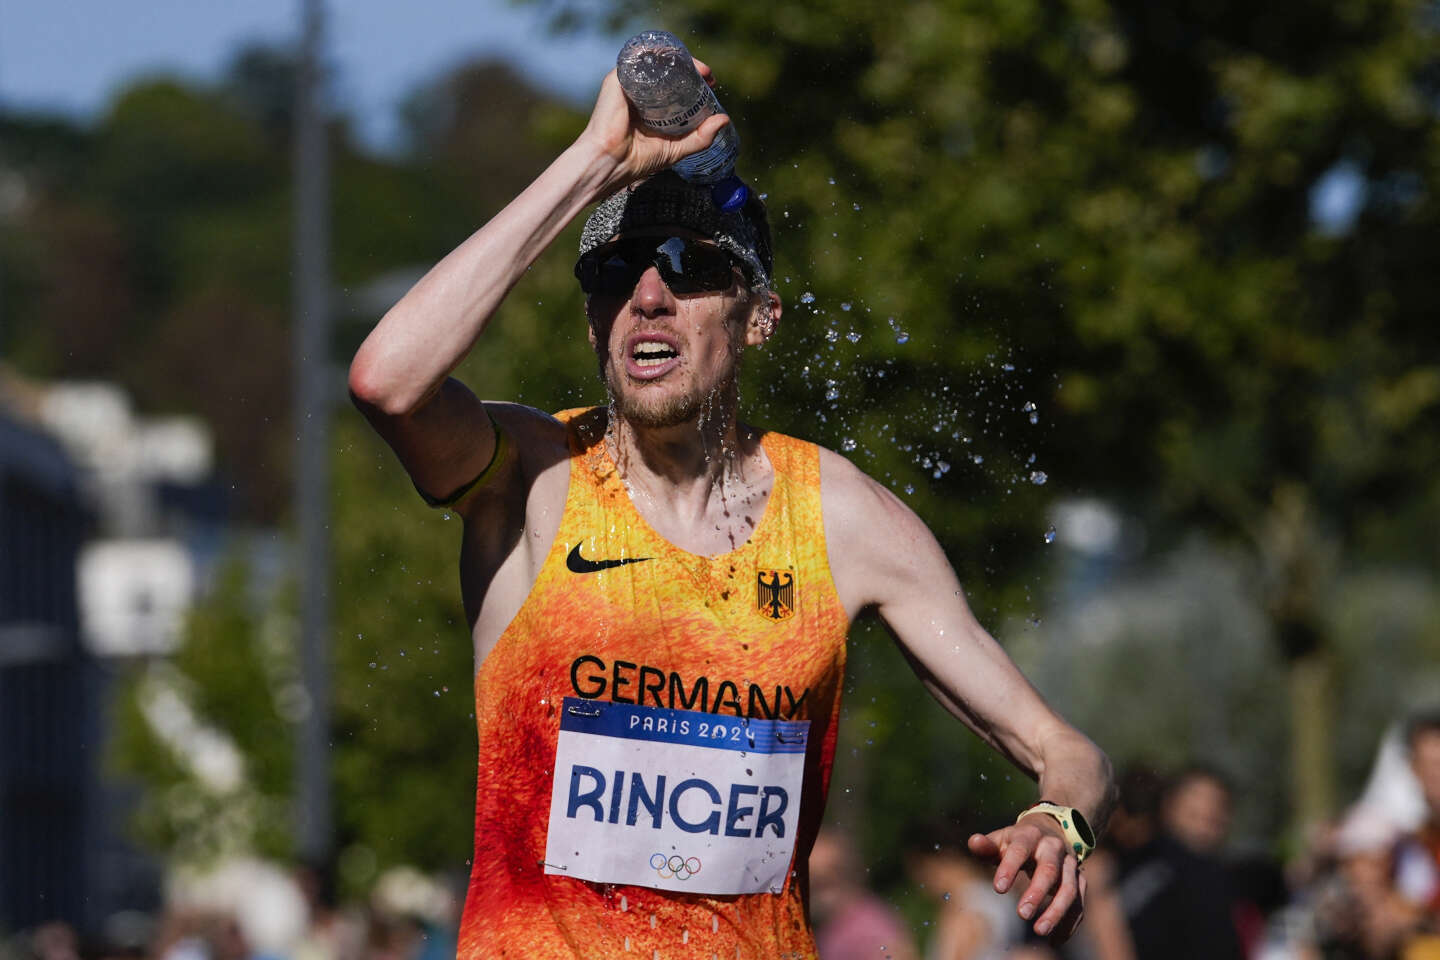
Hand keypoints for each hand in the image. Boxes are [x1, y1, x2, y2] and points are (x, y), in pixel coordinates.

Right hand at [577, 60, 731, 193]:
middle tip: (707, 75)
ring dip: (679, 60)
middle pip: (667, 72)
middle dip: (691, 69)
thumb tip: (724, 120)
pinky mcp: (617, 79)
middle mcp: (639, 92)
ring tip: (698, 69)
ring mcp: (628, 84)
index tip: (710, 82)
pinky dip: (659, 56)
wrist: (612, 163)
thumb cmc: (638, 160)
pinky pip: (640, 59)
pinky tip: (676, 60)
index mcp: (650, 107)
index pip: (675, 86)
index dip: (694, 81)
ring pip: (656, 62)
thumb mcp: (677, 148)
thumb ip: (700, 137)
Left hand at [967, 815, 1085, 942]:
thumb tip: (974, 842)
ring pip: (1069, 888)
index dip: (1009, 868)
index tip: (998, 889)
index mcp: (1030, 835)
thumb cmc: (1017, 841)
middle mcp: (1053, 847)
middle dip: (1036, 893)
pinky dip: (1069, 922)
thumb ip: (986, 846)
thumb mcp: (1001, 839)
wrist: (1051, 830)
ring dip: (1056, 911)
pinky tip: (1056, 939)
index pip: (1020, 850)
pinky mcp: (1080, 879)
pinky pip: (1079, 902)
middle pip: (1049, 870)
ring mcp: (1070, 863)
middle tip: (1022, 914)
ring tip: (1039, 931)